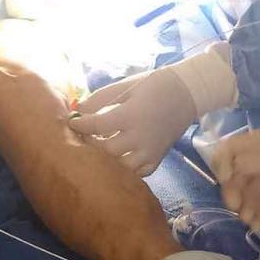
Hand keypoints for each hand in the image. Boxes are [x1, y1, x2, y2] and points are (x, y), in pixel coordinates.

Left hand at [68, 66, 196, 176]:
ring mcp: (150, 152)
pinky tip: (117, 160)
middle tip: (82, 136)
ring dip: (106, 160)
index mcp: (132, 115)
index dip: (80, 125)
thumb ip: (100, 98)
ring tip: (98, 149)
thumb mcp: (126, 85)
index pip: (97, 126)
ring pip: (120, 167)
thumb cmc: (154, 85)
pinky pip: (137, 173)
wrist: (188, 93)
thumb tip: (77, 109)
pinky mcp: (158, 159)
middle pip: (106, 150)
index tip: (71, 121)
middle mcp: (141, 138)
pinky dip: (125, 170)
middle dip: (90, 144)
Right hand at [212, 129, 259, 230]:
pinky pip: (251, 208)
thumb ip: (253, 162)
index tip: (227, 180)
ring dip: (240, 208)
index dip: (221, 165)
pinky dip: (251, 217)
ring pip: (238, 195)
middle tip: (237, 205)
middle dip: (230, 192)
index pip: (226, 151)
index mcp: (255, 144)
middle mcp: (253, 161)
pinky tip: (257, 224)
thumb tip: (229, 170)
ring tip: (250, 218)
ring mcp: (259, 181)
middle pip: (228, 177)